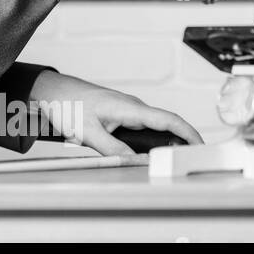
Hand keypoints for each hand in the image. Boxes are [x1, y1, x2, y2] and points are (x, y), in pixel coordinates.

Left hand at [29, 70, 203, 155]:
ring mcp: (127, 110)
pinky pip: (141, 129)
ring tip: (170, 161)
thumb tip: (136, 162)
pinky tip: (147, 154)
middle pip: (167, 125)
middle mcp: (133, 107)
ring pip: (154, 128)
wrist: (51, 90)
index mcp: (130, 107)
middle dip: (181, 143)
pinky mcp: (120, 115)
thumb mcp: (88, 132)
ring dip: (164, 143)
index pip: (169, 119)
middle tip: (188, 162)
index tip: (202, 147)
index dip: (189, 133)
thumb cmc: (67, 104)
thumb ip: (113, 149)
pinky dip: (149, 141)